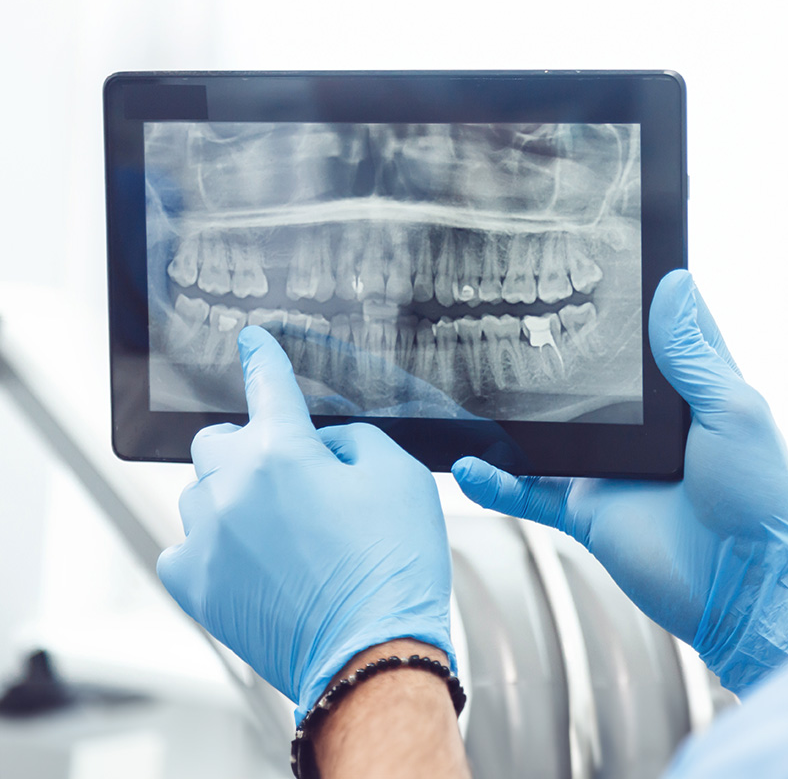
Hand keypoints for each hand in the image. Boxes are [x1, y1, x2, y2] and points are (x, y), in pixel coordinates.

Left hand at [157, 326, 453, 721]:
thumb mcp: (397, 474)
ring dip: (231, 494)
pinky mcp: (198, 587)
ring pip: (200, 492)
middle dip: (250, 443)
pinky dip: (210, 542)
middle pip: (218, 439)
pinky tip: (246, 556)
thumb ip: (351, 438)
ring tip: (278, 527)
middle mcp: (233, 488)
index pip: (267, 383)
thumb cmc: (391, 566)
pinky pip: (183, 545)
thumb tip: (320, 443)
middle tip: (291, 473)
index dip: (262, 356)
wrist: (373, 651)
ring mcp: (208, 539)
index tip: (252, 342)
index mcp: (283, 451)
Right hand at [453, 270, 787, 692]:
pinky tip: (468, 465)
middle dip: (557, 347)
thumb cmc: (757, 497)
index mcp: (685, 394)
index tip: (603, 254)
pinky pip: (531, 492)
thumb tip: (675, 282)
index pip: (656, 333)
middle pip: (591, 377)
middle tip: (518, 308)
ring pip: (549, 431)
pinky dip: (497, 482)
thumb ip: (693, 354)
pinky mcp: (586, 509)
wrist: (742, 588)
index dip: (636, 296)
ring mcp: (609, 466)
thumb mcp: (733, 411)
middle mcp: (642, 426)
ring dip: (513, 413)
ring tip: (473, 380)